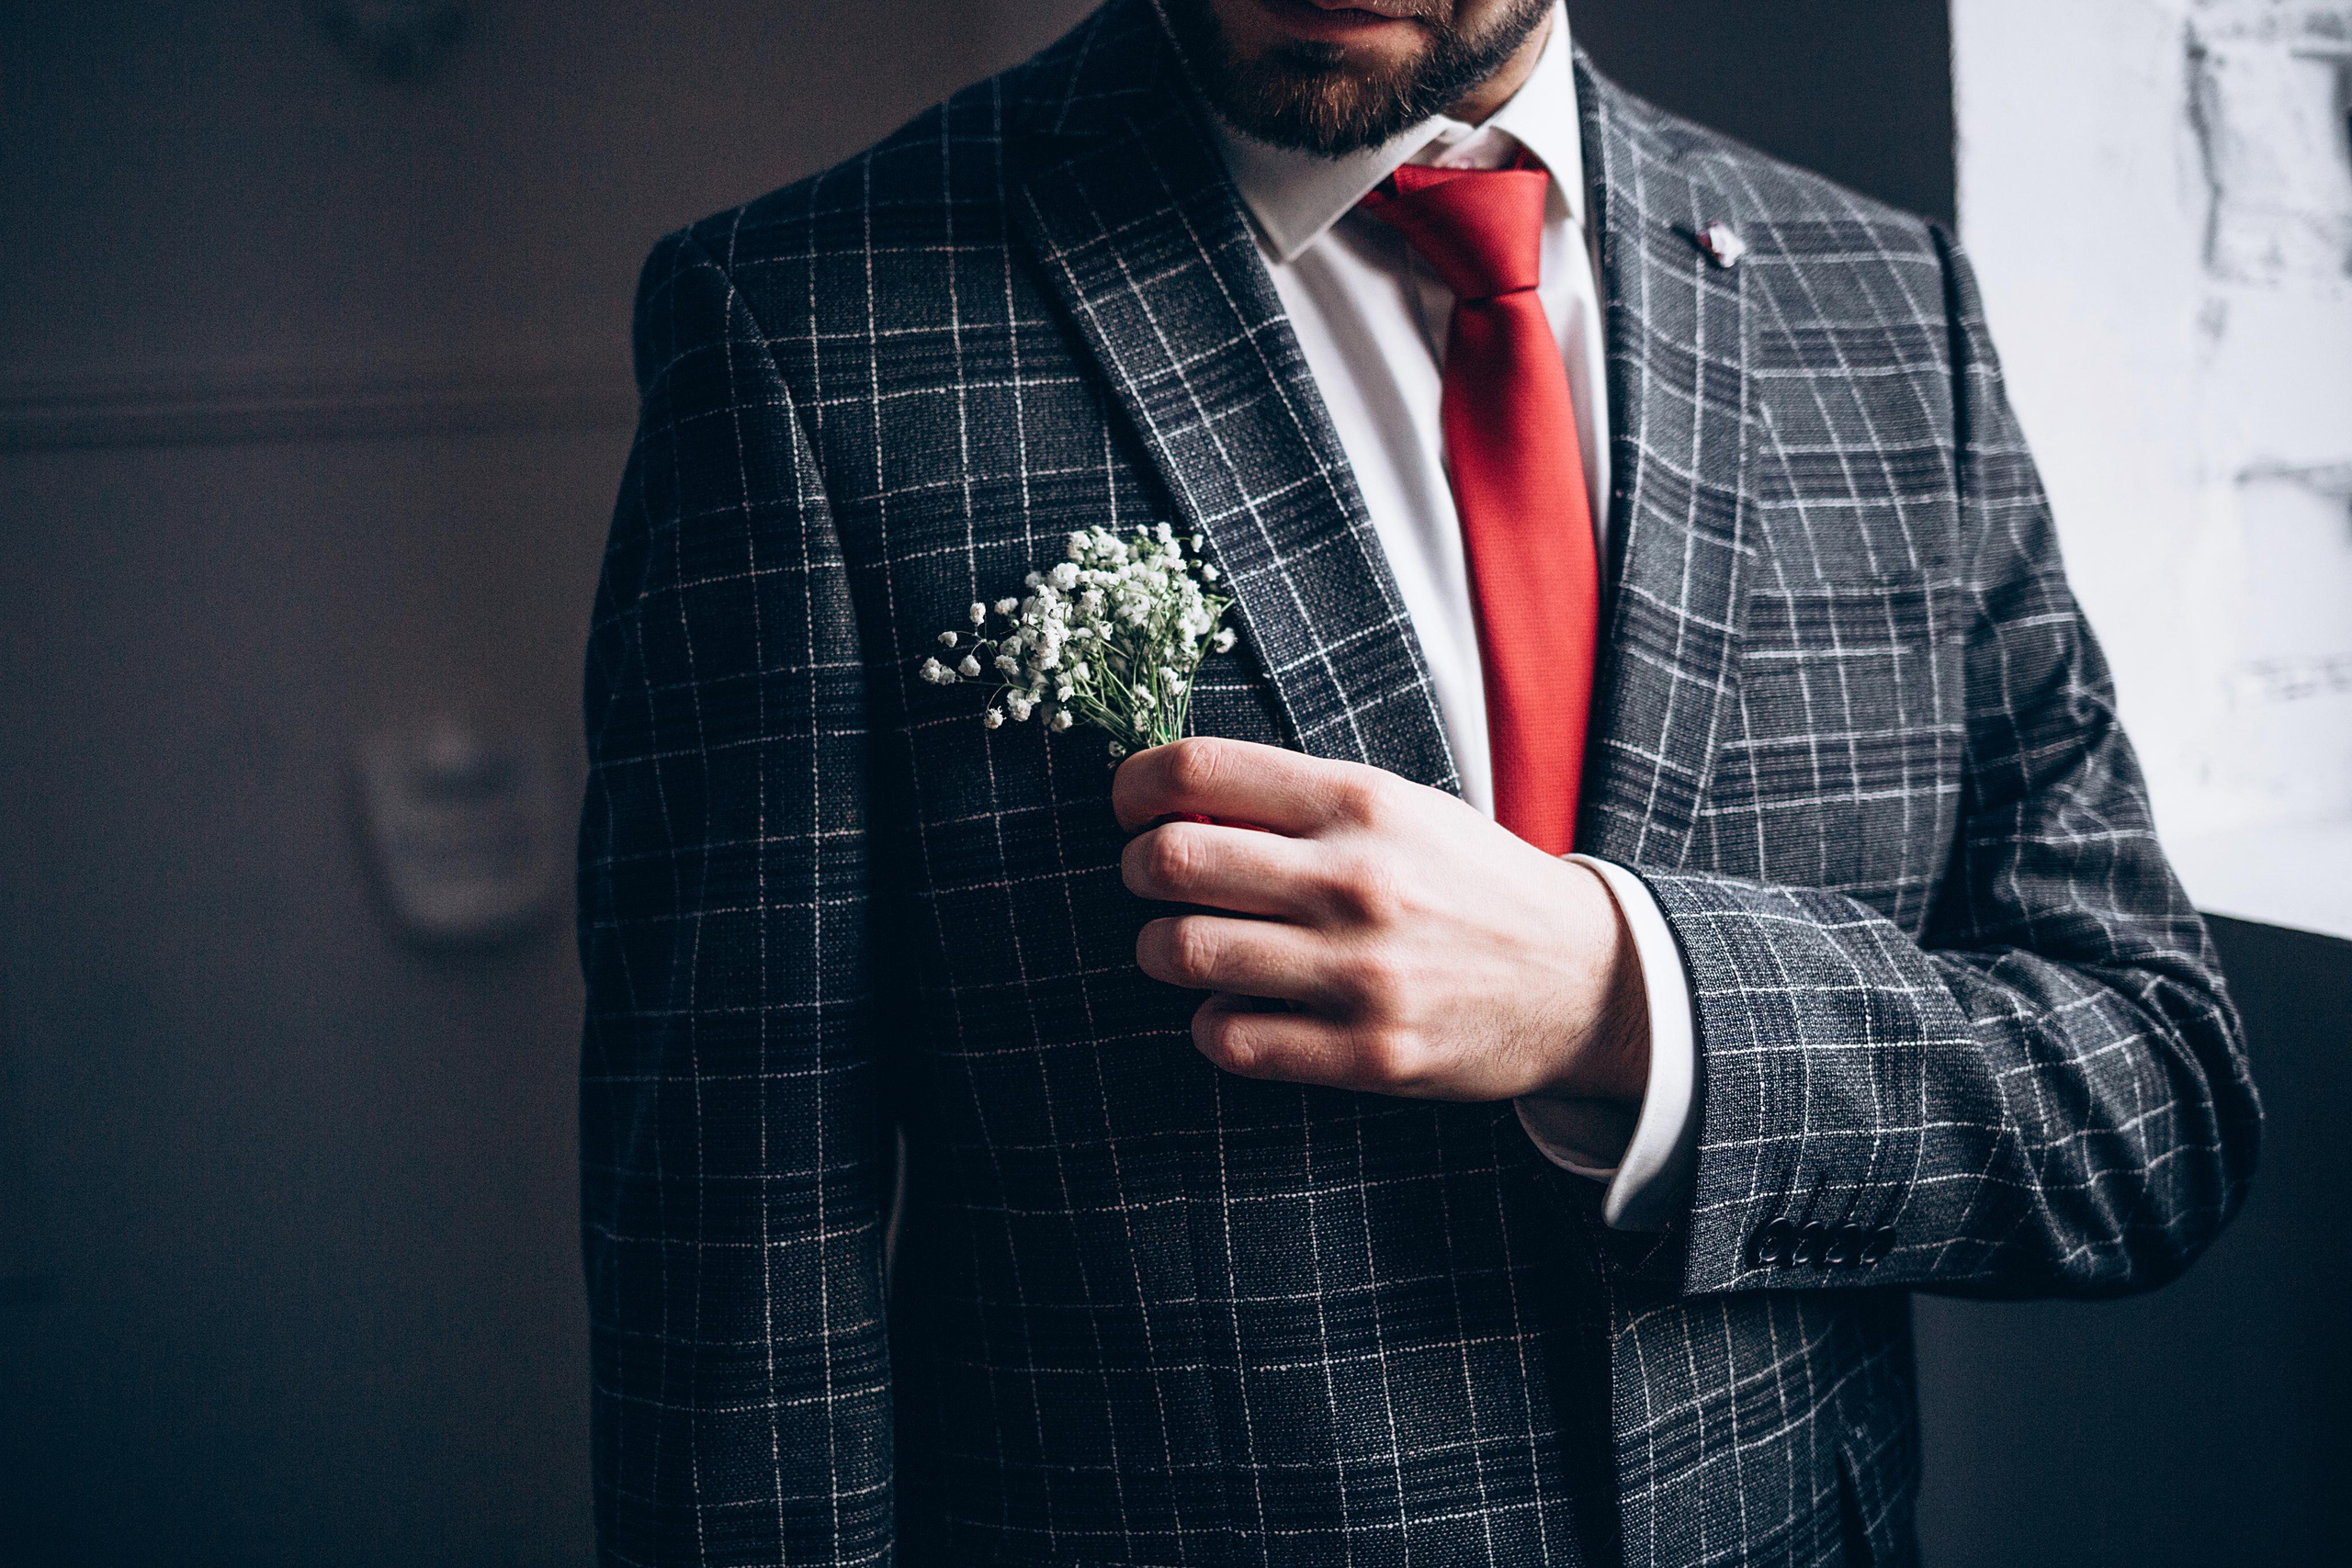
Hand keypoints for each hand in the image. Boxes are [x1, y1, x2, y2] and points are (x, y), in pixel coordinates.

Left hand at [1115, 737, 1648, 1105]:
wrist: (1583, 978)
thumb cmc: (1468, 882)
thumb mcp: (1399, 807)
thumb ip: (1295, 800)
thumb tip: (1172, 802)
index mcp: (1360, 801)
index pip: (1197, 770)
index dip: (1134, 786)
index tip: (1130, 807)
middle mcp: (1354, 880)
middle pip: (1171, 860)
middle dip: (1136, 869)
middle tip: (1150, 880)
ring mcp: (1359, 972)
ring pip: (1184, 953)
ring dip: (1161, 949)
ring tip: (1183, 946)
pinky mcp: (1365, 1053)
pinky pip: (1229, 1039)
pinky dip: (1211, 1024)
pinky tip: (1235, 1009)